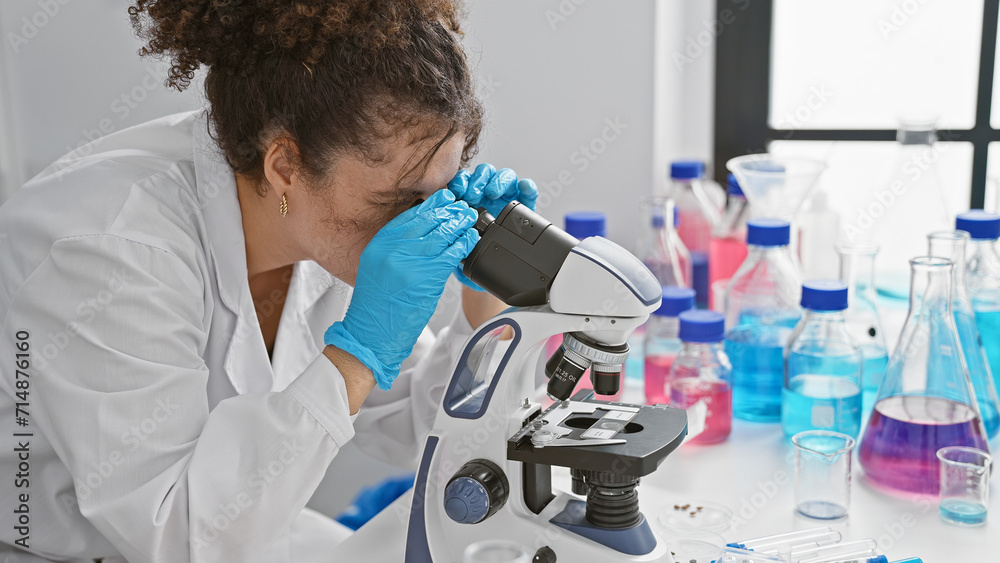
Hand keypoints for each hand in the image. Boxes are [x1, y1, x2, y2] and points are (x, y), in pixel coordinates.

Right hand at [324, 190, 478, 389]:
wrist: (371, 333)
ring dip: (459, 224)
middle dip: (448, 211)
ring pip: (442, 235)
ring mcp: (410, 263)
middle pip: (427, 221)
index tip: (444, 198)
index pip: (410, 216)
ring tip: (469, 218)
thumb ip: (397, 247)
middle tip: (462, 207)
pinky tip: (470, 239)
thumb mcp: (378, 266)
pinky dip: (463, 245)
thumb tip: (425, 232)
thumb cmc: (376, 305)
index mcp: (380, 244)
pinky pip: (450, 255)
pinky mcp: (427, 278)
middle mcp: (394, 249)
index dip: (431, 205)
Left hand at [447, 163, 537, 289]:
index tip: (457, 191)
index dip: (461, 181)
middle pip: (485, 174)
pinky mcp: (525, 203)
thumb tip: (441, 230)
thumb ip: (452, 232)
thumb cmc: (474, 252)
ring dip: (498, 180)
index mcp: (470, 199)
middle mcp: (488, 194)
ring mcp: (507, 197)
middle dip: (478, 181)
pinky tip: (522, 188)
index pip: (465, 180)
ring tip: (492, 193)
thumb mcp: (459, 242)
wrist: (495, 265)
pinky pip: (527, 189)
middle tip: (473, 195)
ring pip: (504, 176)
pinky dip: (526, 186)